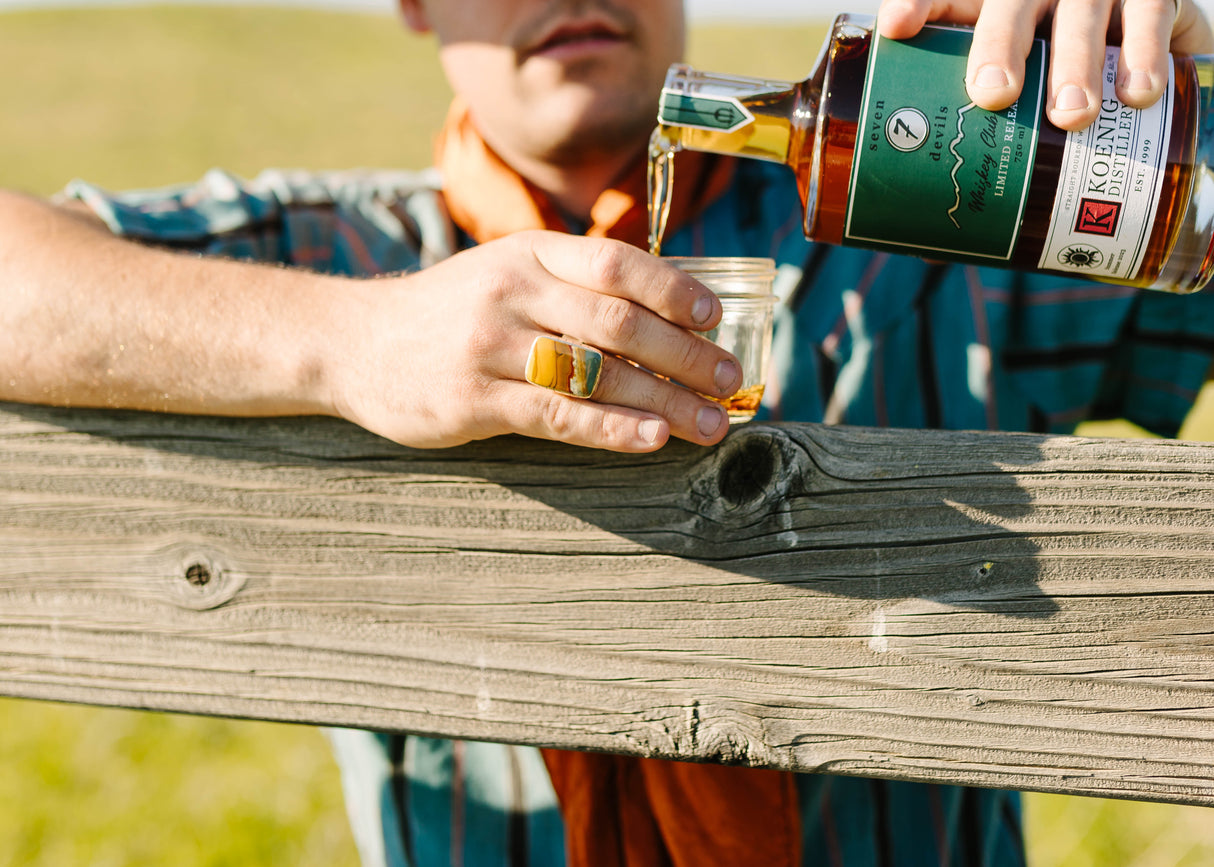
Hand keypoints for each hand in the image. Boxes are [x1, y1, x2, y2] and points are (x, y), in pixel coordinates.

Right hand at [327, 231, 741, 451]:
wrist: (354, 342)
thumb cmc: (449, 313)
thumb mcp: (504, 275)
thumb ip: (569, 284)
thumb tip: (664, 311)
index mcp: (527, 254)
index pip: (615, 263)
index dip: (673, 289)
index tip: (715, 316)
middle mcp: (511, 291)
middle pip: (617, 320)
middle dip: (684, 353)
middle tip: (729, 381)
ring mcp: (489, 345)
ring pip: (595, 371)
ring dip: (663, 399)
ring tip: (709, 423)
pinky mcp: (472, 399)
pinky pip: (556, 414)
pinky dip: (611, 428)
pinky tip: (651, 439)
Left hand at [877, 0, 1213, 129]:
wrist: (1159, 43)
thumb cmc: (1062, 85)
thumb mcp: (1023, 109)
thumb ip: (983, 160)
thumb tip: (929, 246)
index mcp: (993, 15)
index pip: (948, 1)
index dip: (922, 7)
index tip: (898, 29)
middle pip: (1008, 8)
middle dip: (997, 47)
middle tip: (995, 96)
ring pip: (1079, 14)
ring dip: (1074, 65)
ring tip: (1072, 116)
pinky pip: (1151, 13)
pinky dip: (1144, 53)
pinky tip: (1138, 96)